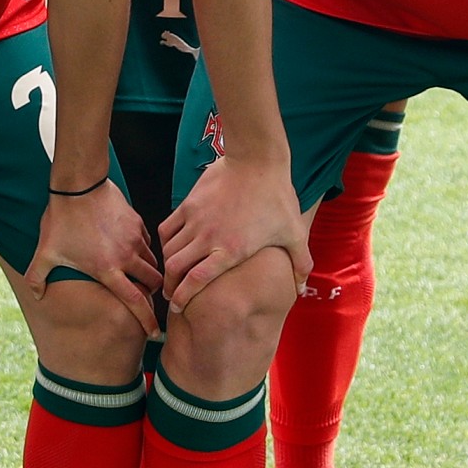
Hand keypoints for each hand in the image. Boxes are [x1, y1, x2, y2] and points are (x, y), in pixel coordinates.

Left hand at [23, 179, 162, 337]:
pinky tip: (132, 251)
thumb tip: (36, 295)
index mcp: (108, 269)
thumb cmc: (62, 219)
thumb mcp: (45, 251)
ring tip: (141, 276)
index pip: (135, 301)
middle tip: (148, 298)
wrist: (79, 184)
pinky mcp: (137, 223)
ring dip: (150, 272)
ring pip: (153, 262)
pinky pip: (148, 243)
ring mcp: (134, 238)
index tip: (153, 332)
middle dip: (153, 294)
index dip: (147, 320)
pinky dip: (145, 252)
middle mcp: (126, 256)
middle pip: (153, 283)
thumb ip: (38, 277)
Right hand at [158, 150, 307, 309]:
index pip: (196, 280)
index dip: (183, 297)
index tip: (178, 307)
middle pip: (175, 268)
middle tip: (172, 294)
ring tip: (171, 274)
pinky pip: (167, 228)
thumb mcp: (294, 233)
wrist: (256, 159)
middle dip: (170, 286)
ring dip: (168, 265)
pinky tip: (172, 246)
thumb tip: (302, 289)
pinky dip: (165, 242)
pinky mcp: (188, 204)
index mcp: (230, 250)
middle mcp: (207, 238)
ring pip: (169, 250)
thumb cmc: (277, 198)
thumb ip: (300, 264)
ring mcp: (195, 220)